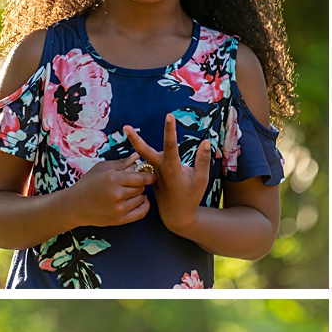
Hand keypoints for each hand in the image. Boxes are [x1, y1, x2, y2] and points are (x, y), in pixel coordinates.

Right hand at [59, 156, 153, 228]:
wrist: (74, 206)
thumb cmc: (87, 184)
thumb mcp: (102, 168)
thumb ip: (122, 163)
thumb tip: (138, 156)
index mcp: (113, 178)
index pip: (141, 177)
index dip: (148, 176)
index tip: (151, 175)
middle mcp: (117, 194)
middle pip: (141, 188)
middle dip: (140, 184)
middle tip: (134, 182)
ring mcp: (119, 208)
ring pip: (141, 199)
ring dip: (139, 195)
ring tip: (130, 191)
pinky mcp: (120, 220)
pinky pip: (141, 212)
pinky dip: (144, 206)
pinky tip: (140, 201)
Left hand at [125, 115, 211, 232]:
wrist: (176, 215)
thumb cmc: (191, 197)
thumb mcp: (201, 180)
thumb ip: (203, 160)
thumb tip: (206, 141)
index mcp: (172, 169)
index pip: (170, 145)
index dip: (170, 130)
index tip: (169, 116)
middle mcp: (159, 170)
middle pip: (145, 151)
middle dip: (135, 139)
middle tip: (125, 127)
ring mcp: (152, 173)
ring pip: (146, 155)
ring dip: (138, 143)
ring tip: (130, 132)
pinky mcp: (150, 176)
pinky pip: (147, 163)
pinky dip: (147, 155)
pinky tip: (145, 152)